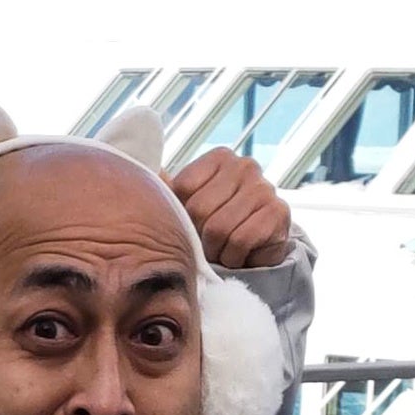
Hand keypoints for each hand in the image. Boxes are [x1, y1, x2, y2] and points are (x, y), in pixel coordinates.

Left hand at [168, 148, 294, 269]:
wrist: (260, 245)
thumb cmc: (219, 221)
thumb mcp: (190, 202)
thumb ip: (167, 187)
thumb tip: (136, 166)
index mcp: (220, 158)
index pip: (183, 188)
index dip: (182, 216)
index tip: (192, 224)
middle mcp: (245, 166)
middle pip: (199, 209)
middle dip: (199, 237)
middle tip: (208, 244)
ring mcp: (265, 187)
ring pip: (219, 228)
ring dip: (217, 250)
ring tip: (223, 249)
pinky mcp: (278, 212)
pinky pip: (240, 241)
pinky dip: (234, 257)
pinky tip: (240, 254)